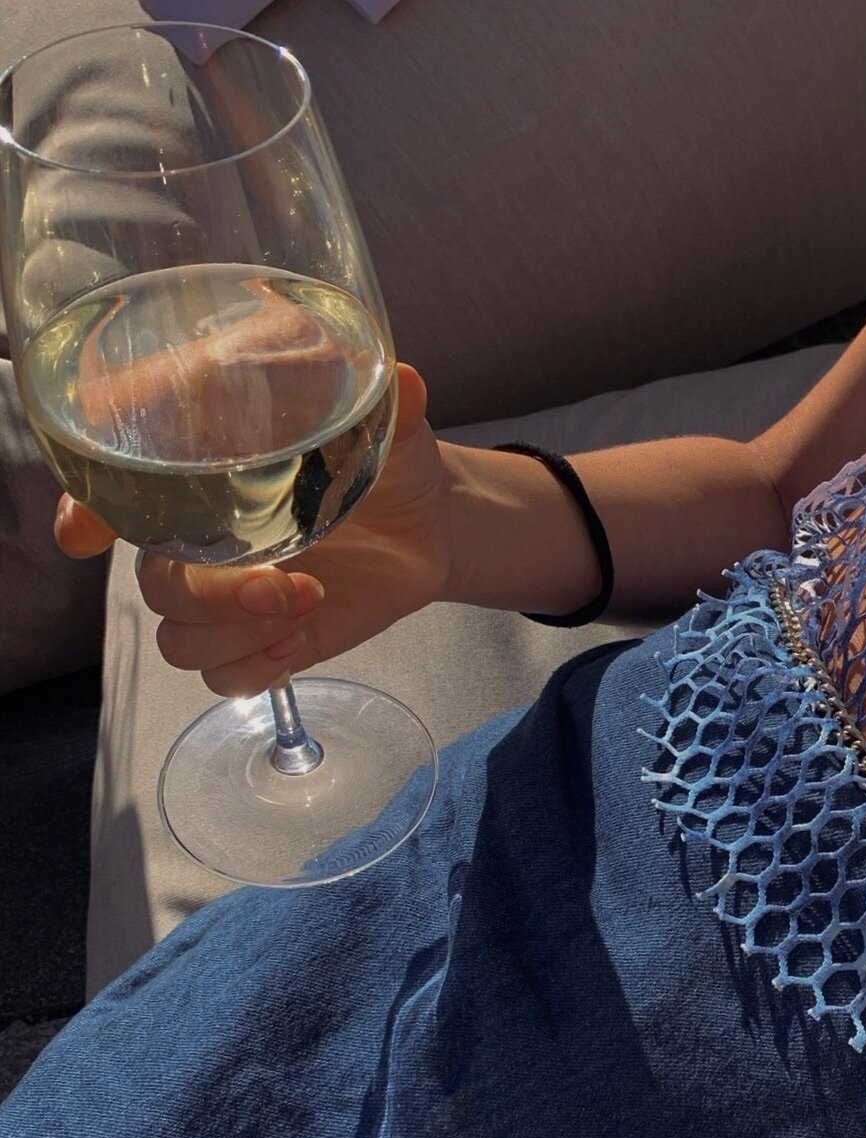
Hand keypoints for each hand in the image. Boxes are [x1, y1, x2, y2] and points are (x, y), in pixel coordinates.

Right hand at [55, 363, 451, 696]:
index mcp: (203, 474)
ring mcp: (229, 594)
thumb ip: (386, 405)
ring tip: (307, 605)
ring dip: (235, 635)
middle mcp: (201, 537)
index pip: (113, 492)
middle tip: (283, 583)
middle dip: (210, 595)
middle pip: (155, 583)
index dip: (88, 512)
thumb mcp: (386, 423)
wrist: (430, 522)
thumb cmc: (385, 459)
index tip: (90, 534)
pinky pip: (220, 677)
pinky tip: (298, 642)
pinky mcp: (262, 637)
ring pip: (178, 637)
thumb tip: (405, 385)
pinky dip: (252, 669)